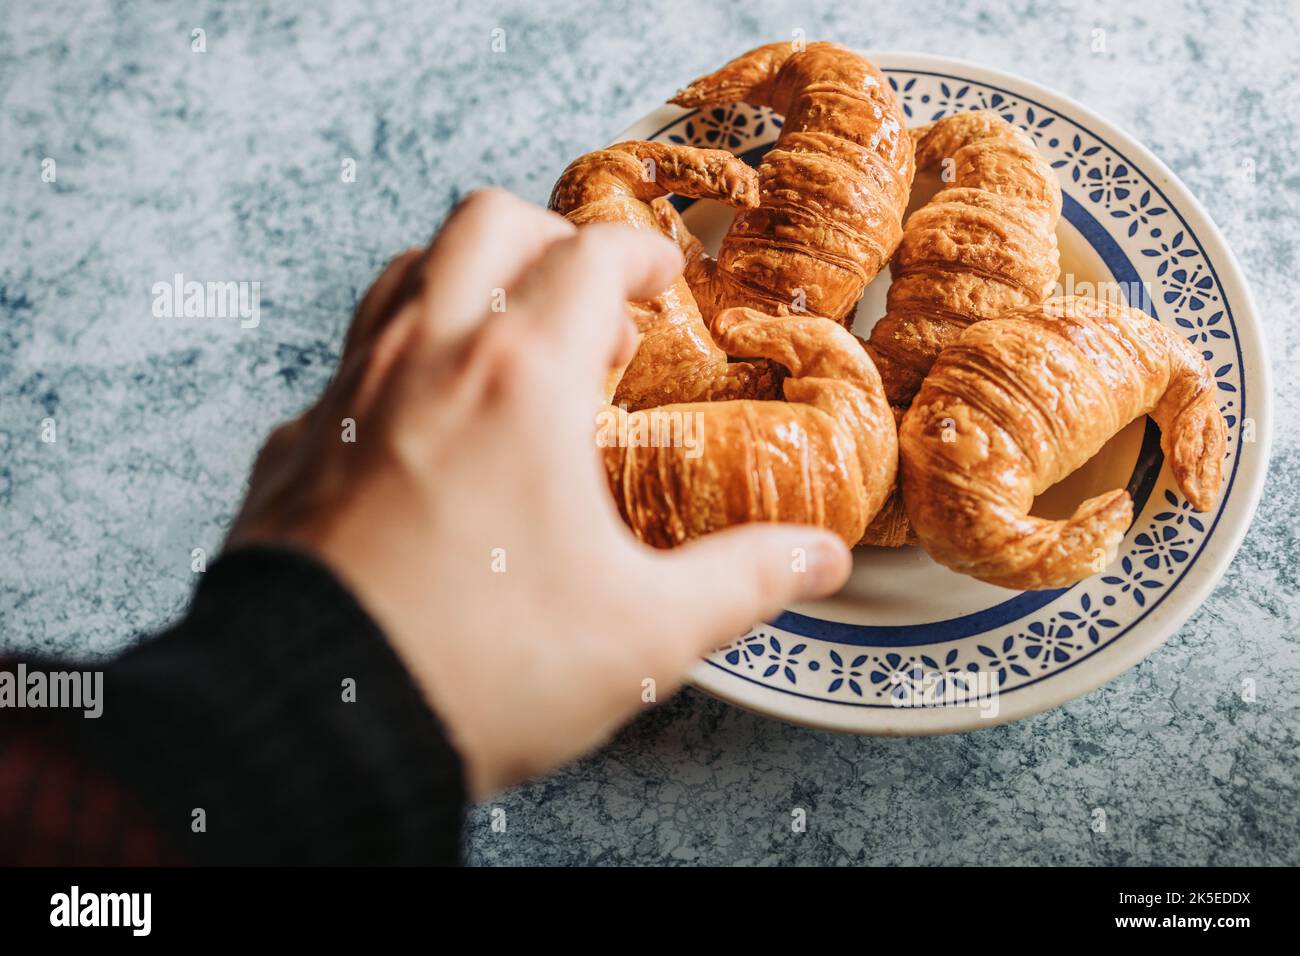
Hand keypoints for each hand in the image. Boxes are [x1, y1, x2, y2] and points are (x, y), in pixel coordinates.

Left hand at [228, 188, 850, 797]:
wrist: (314, 723)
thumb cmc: (480, 667)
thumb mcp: (643, 632)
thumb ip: (744, 582)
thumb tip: (818, 559)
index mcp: (521, 379)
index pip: (591, 256)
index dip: (641, 254)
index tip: (664, 279)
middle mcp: (426, 360)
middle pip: (486, 225)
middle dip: (549, 241)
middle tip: (590, 303)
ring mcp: (347, 396)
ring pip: (404, 275)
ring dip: (466, 284)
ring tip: (511, 347)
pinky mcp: (295, 447)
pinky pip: (349, 365)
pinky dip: (399, 365)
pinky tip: (425, 431)